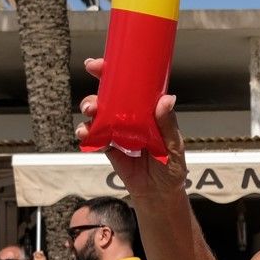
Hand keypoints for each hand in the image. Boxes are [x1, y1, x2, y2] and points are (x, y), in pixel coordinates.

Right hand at [77, 63, 189, 194]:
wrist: (159, 194)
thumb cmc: (171, 168)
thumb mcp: (174, 145)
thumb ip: (167, 125)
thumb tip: (166, 100)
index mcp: (146, 111)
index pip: (130, 86)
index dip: (113, 73)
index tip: (99, 65)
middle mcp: (130, 117)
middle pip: (108, 97)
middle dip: (95, 91)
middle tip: (92, 97)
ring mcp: (117, 131)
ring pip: (98, 114)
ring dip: (90, 110)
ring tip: (90, 112)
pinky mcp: (109, 147)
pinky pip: (94, 136)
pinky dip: (87, 133)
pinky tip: (86, 133)